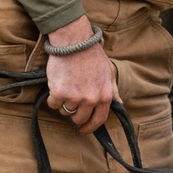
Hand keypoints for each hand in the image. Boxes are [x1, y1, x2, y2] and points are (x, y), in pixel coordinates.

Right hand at [45, 15, 117, 135]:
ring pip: (65, 111)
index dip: (89, 127)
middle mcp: (91, 99)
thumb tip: (120, 104)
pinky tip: (56, 84)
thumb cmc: (91, 55)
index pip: (98, 120)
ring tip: (65, 86)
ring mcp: (74, 97)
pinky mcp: (59, 93)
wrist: (74, 42)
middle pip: (79, 118)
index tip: (82, 130)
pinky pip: (53, 104)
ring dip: (63, 103)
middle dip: (74, 114)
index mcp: (105, 96)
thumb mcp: (108, 72)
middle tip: (71, 104)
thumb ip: (113, 91)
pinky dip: (53, 98)